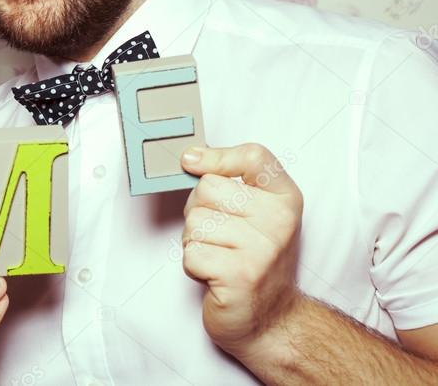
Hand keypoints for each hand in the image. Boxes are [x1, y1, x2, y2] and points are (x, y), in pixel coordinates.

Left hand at [180, 143, 303, 357]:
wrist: (270, 320)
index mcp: (285, 199)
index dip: (217, 156)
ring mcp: (262, 248)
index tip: (192, 163)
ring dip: (195, 242)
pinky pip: (191, 252)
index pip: (254, 156)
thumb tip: (190, 157)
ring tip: (219, 257)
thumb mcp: (255, 214)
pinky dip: (194, 266)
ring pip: (194, 221)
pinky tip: (215, 276)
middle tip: (218, 236)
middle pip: (207, 188)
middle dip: (198, 211)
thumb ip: (229, 182)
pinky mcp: (240, 275)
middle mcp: (279, 220)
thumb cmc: (253, 261)